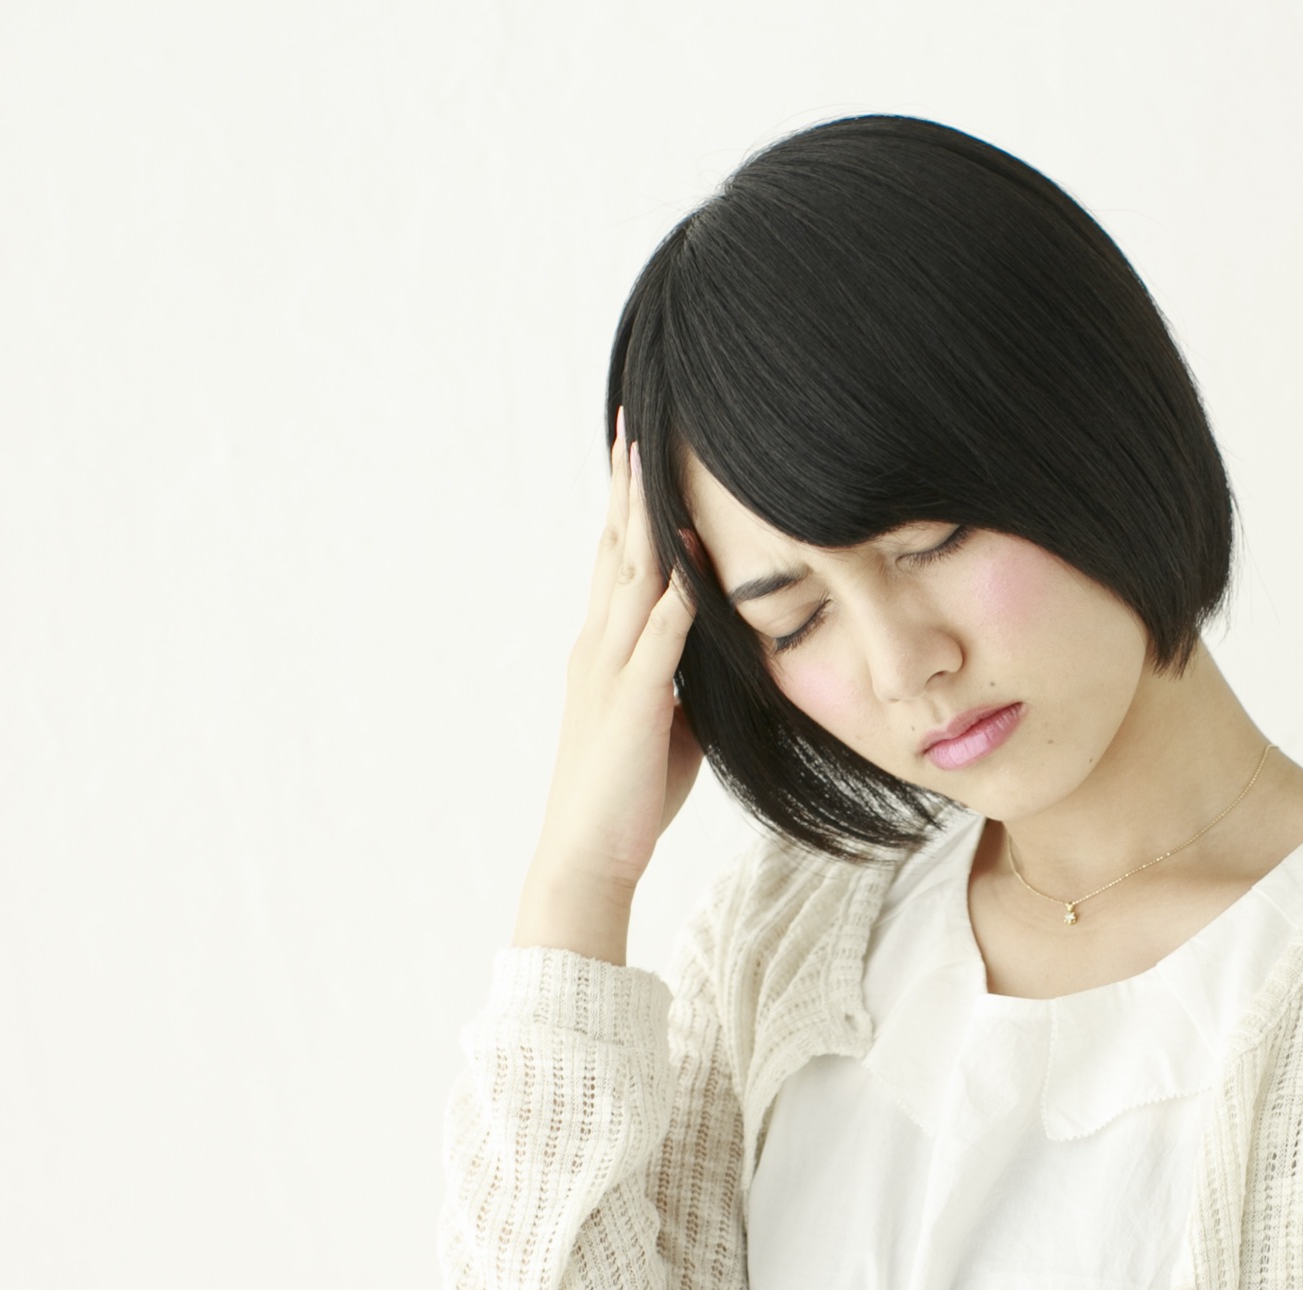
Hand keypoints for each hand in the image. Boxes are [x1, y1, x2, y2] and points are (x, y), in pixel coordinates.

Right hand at [511, 412, 706, 960]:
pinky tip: (686, 554)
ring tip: (649, 457)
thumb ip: (682, 678)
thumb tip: (715, 655)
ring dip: (642, 516)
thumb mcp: (664, 722)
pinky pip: (657, 637)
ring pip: (630, 576)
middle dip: (625, 484)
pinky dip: (673, 592)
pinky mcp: (635, 702)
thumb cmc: (627, 795)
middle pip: (615, 548)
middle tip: (631, 421)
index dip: (627, 505)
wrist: (587, 854)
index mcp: (605, 649)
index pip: (616, 561)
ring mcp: (614, 670)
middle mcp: (600, 646)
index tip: (635, 450)